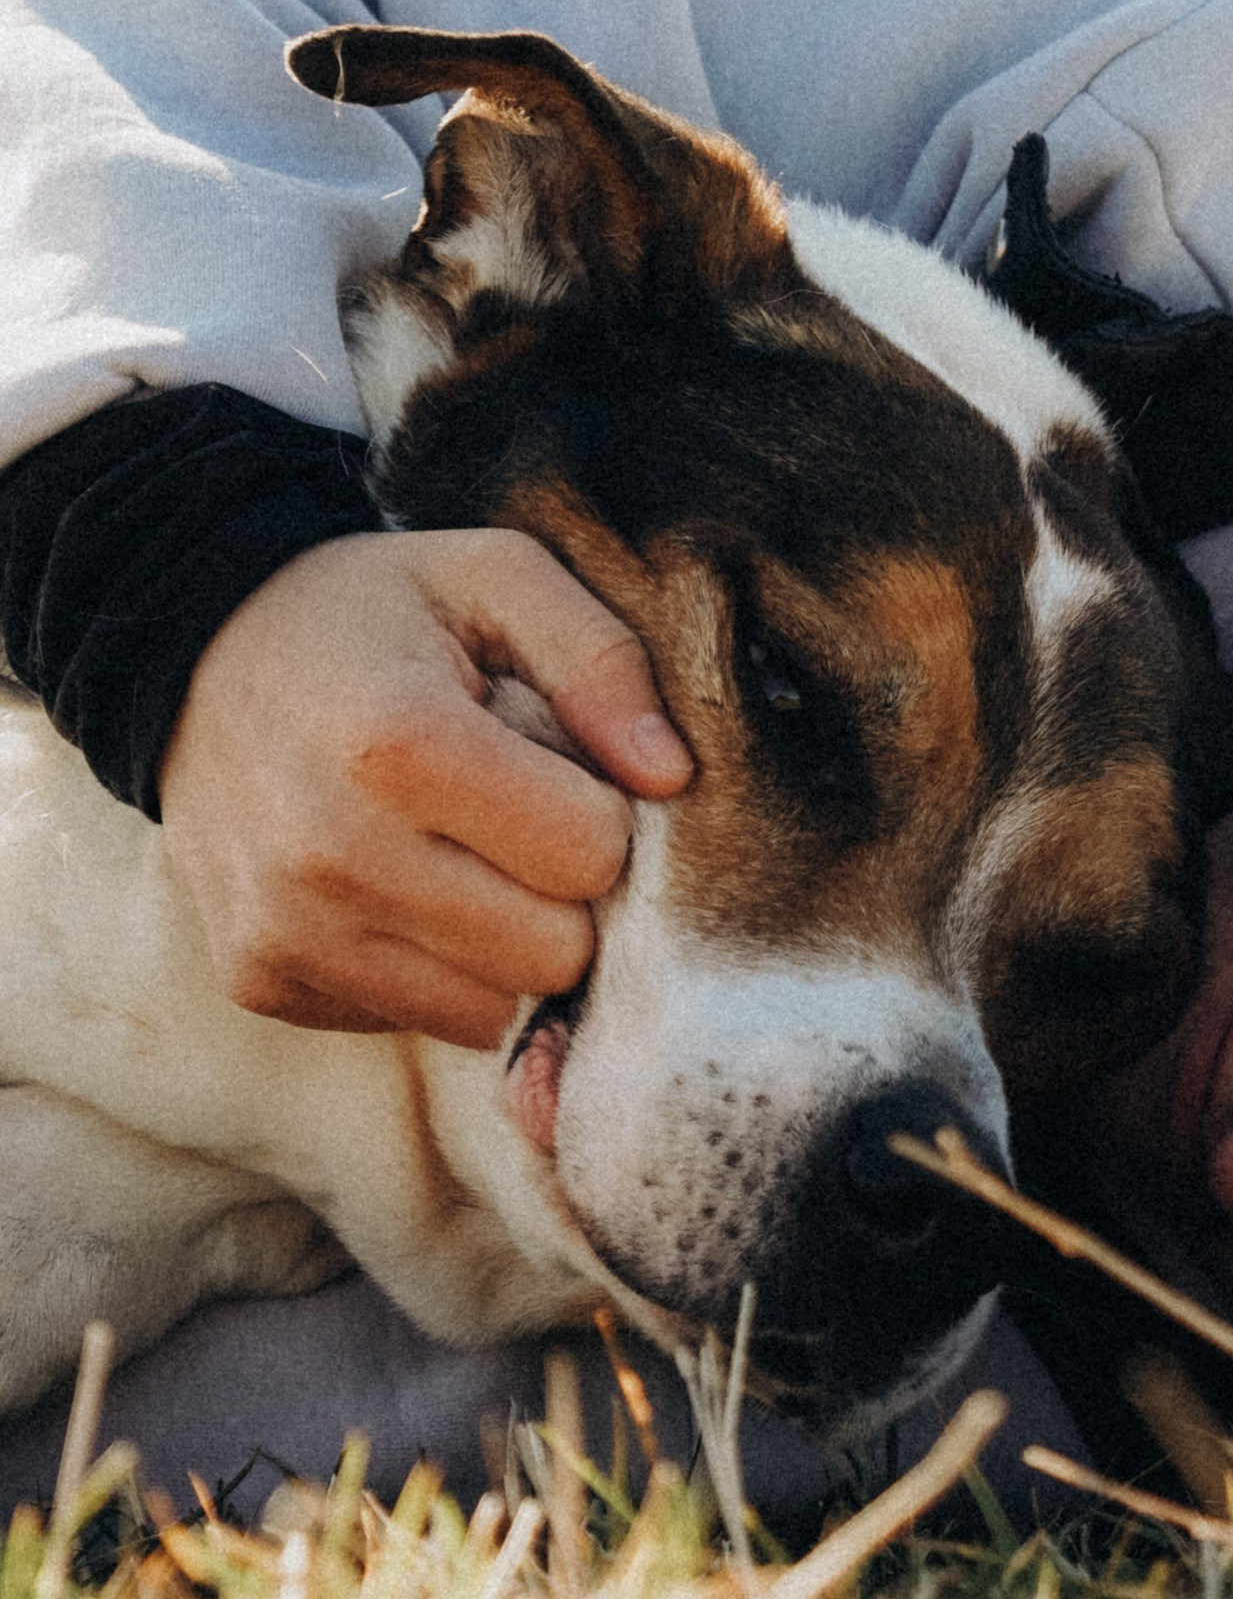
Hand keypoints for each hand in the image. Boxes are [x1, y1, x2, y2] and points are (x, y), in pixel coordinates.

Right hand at [158, 530, 693, 1049]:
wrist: (194, 658)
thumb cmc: (374, 613)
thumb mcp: (495, 576)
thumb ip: (601, 660)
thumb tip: (672, 778)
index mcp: (397, 743)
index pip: (589, 856)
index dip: (602, 815)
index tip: (563, 772)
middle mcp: (328, 855)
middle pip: (550, 954)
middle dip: (564, 894)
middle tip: (520, 822)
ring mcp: (285, 931)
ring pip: (490, 1010)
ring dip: (503, 942)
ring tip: (459, 852)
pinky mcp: (262, 981)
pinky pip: (416, 1022)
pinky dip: (433, 968)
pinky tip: (401, 885)